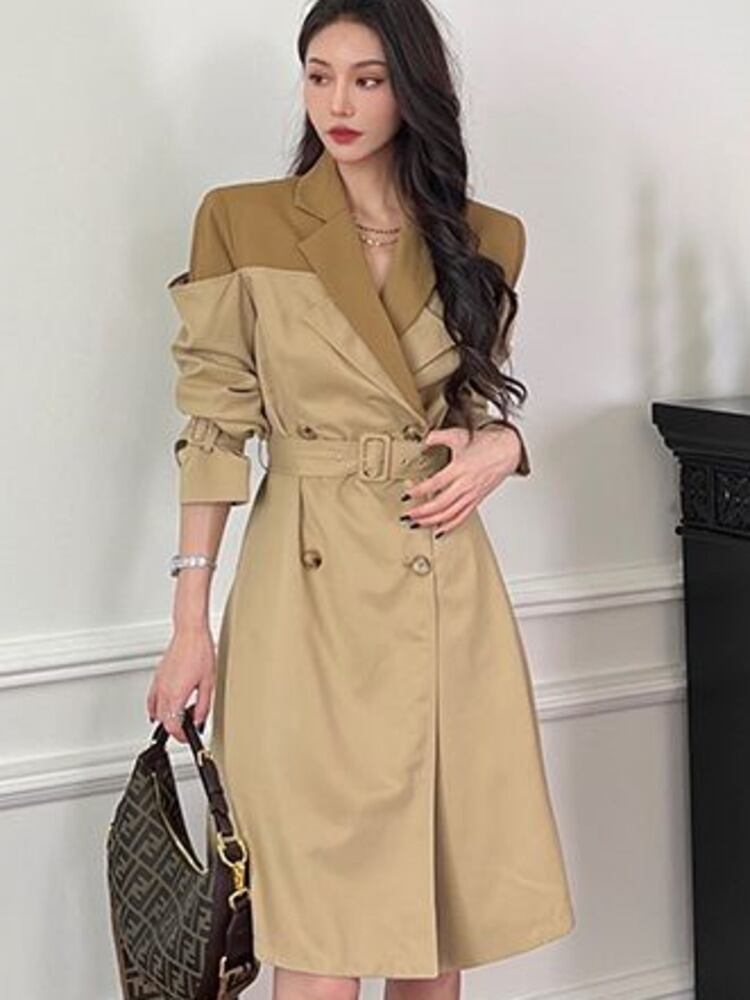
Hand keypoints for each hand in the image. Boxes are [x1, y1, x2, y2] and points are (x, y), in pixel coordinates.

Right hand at [146, 623, 215, 742]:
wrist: (190, 633)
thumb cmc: (199, 652)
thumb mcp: (208, 683)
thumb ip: (203, 706)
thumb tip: (199, 720)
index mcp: (175, 695)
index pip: (173, 726)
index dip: (181, 736)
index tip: (189, 736)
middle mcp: (163, 691)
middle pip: (163, 721)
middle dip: (176, 729)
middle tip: (188, 728)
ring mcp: (158, 683)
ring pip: (156, 711)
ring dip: (166, 718)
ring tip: (181, 717)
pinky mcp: (157, 677)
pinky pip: (152, 699)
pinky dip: (157, 708)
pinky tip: (164, 707)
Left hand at [402, 424, 521, 536]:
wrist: (507, 450)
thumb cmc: (485, 444)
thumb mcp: (458, 435)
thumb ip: (439, 436)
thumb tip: (425, 439)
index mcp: (460, 468)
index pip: (436, 483)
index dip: (420, 490)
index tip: (407, 494)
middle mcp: (466, 484)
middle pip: (442, 504)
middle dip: (422, 512)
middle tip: (408, 515)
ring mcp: (472, 494)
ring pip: (450, 514)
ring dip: (432, 521)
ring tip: (417, 524)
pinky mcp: (476, 500)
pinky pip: (462, 517)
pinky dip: (450, 526)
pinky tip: (439, 530)